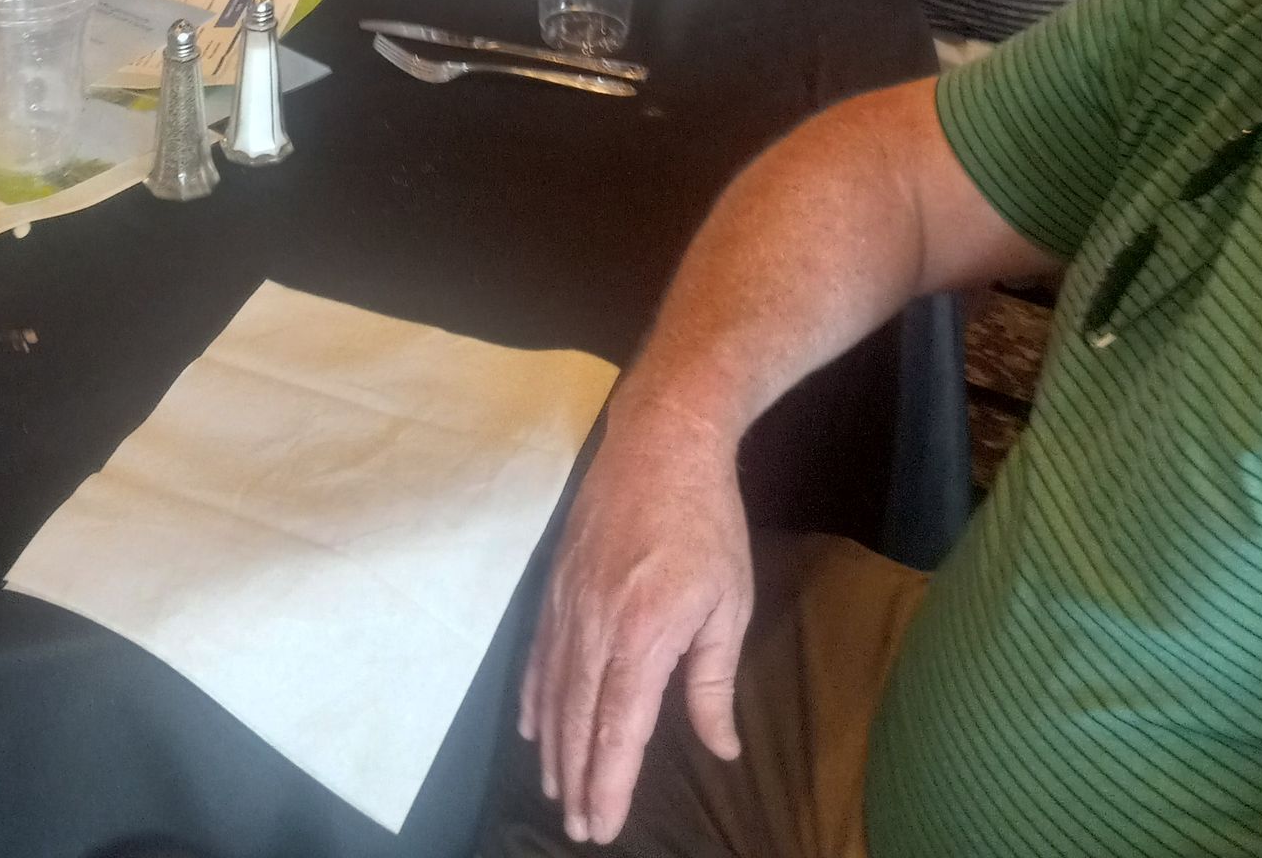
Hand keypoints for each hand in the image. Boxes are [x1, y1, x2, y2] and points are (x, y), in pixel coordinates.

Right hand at [521, 409, 752, 843]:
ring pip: (554, 689)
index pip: (619, 728)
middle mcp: (596, 625)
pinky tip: (533, 724)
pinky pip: (539, 651)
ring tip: (555, 789)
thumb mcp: (728, 604)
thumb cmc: (706, 523)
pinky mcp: (557, 582)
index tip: (602, 825)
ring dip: (553, 746)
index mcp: (643, 635)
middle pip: (578, 718)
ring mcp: (569, 602)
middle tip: (577, 826)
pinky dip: (535, 693)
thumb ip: (713, 682)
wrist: (660, 442)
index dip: (609, 782)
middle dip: (577, 777)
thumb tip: (721, 749)